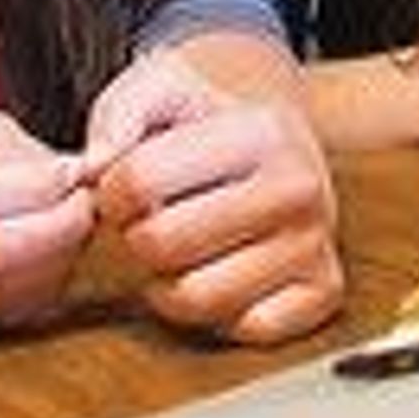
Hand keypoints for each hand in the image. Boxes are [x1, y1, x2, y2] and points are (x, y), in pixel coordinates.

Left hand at [81, 42, 341, 345]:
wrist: (274, 137)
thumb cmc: (205, 118)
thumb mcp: (159, 87)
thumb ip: (118, 115)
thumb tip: (94, 169)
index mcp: (263, 131)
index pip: (139, 183)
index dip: (111, 189)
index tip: (126, 181)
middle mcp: (302, 187)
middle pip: (161, 245)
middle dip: (137, 234)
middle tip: (152, 216)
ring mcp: (317, 244)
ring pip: (196, 299)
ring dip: (167, 280)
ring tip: (180, 245)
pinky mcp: (323, 292)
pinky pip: (241, 330)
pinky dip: (216, 313)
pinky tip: (217, 271)